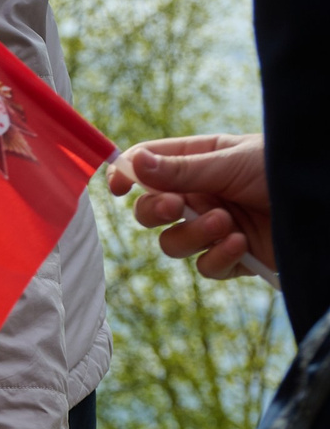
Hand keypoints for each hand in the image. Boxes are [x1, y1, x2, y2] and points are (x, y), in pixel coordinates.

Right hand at [109, 134, 272, 278]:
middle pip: (150, 210)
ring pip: (172, 243)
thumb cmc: (287, 170)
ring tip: (225, 223)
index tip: (120, 187)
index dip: (128, 175)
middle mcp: (204, 195)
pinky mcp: (232, 258)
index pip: (149, 166)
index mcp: (202, 161)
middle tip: (176, 207)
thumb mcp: (232, 162)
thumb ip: (180, 169)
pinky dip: (217, 257)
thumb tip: (131, 163)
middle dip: (156, 211)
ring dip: (192, 235)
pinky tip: (240, 243)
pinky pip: (204, 268)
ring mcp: (215, 228)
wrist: (327, 210)